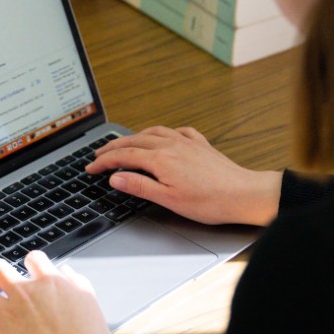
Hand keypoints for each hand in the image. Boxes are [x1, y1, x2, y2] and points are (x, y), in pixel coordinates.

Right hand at [86, 126, 281, 225]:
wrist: (243, 194)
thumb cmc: (210, 201)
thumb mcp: (168, 199)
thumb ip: (139, 186)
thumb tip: (116, 177)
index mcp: (160, 159)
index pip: (123, 156)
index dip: (104, 162)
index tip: (91, 169)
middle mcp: (172, 145)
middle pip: (134, 141)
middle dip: (113, 147)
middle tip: (98, 155)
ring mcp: (187, 142)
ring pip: (154, 132)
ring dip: (135, 137)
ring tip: (124, 143)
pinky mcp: (201, 145)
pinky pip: (177, 131)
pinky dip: (163, 133)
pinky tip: (164, 137)